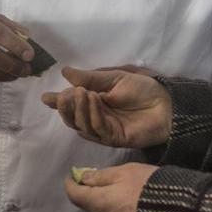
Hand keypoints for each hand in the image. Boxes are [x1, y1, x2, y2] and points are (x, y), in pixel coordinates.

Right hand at [41, 67, 171, 148]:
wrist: (166, 104)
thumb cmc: (143, 90)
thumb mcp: (114, 79)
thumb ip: (90, 78)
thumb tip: (65, 72)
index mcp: (95, 103)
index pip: (72, 104)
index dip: (59, 101)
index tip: (46, 97)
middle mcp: (96, 118)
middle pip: (72, 119)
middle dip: (66, 107)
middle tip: (67, 95)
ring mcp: (104, 130)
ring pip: (82, 125)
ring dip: (79, 109)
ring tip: (83, 93)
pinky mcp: (114, 138)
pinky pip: (98, 129)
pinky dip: (93, 115)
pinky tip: (95, 101)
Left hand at [64, 163, 157, 211]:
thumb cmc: (146, 186)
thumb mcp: (123, 172)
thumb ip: (100, 176)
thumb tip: (83, 178)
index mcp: (97, 203)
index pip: (74, 195)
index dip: (71, 184)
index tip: (73, 175)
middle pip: (87, 205)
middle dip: (88, 192)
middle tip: (96, 178)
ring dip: (101, 202)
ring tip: (114, 189)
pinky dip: (113, 210)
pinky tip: (125, 202)